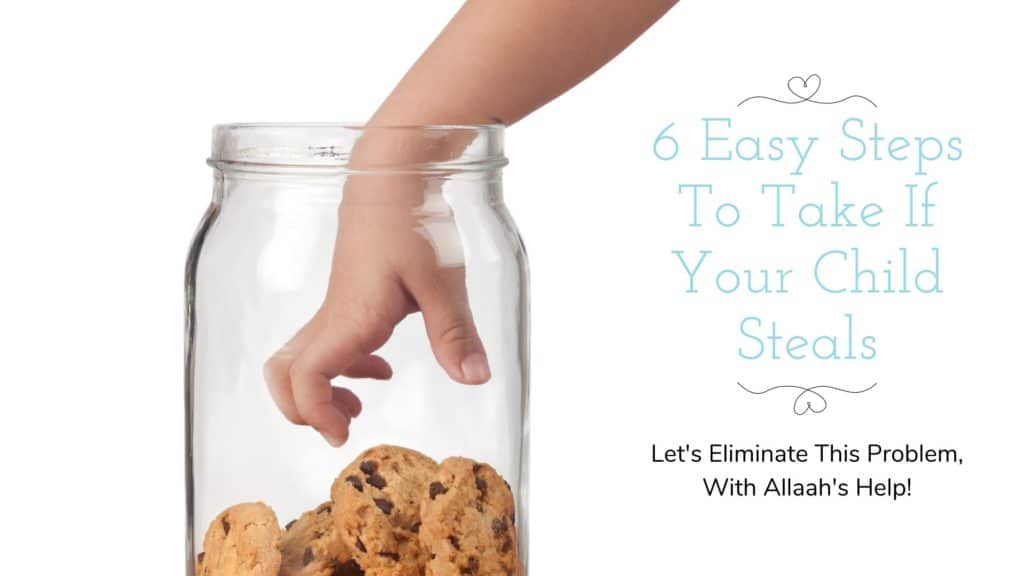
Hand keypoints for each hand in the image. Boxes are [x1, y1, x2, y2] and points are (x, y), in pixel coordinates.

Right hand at [263, 171, 489, 446]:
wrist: (393, 174)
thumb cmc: (413, 219)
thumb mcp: (443, 280)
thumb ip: (456, 333)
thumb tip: (474, 379)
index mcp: (352, 318)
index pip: (307, 376)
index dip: (315, 413)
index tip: (344, 435)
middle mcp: (334, 316)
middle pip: (283, 373)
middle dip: (301, 410)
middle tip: (341, 428)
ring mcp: (335, 306)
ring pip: (299, 359)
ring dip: (319, 391)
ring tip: (357, 407)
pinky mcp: (347, 297)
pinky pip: (325, 343)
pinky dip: (341, 367)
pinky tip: (379, 366)